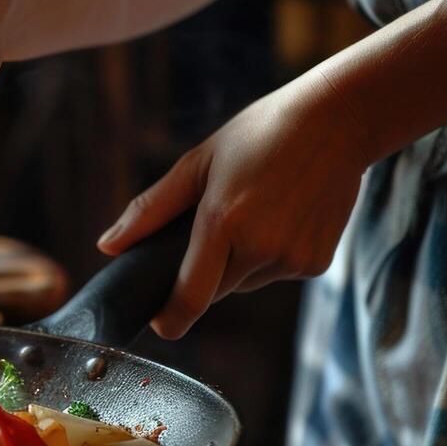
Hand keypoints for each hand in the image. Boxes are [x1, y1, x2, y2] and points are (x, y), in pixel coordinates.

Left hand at [97, 74, 369, 338]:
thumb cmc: (260, 135)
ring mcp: (292, 259)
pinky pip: (277, 273)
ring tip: (255, 210)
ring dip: (238, 261)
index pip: (190, 295)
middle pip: (215, 289)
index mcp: (222, 223)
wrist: (340, 121)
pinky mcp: (316, 264)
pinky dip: (270, 256)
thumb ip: (150, 210)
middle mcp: (259, 248)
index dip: (170, 318)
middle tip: (215, 225)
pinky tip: (282, 216)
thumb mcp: (197, 163)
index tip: (158, 323)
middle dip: (204, 272)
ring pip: (246, 282)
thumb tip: (107, 246)